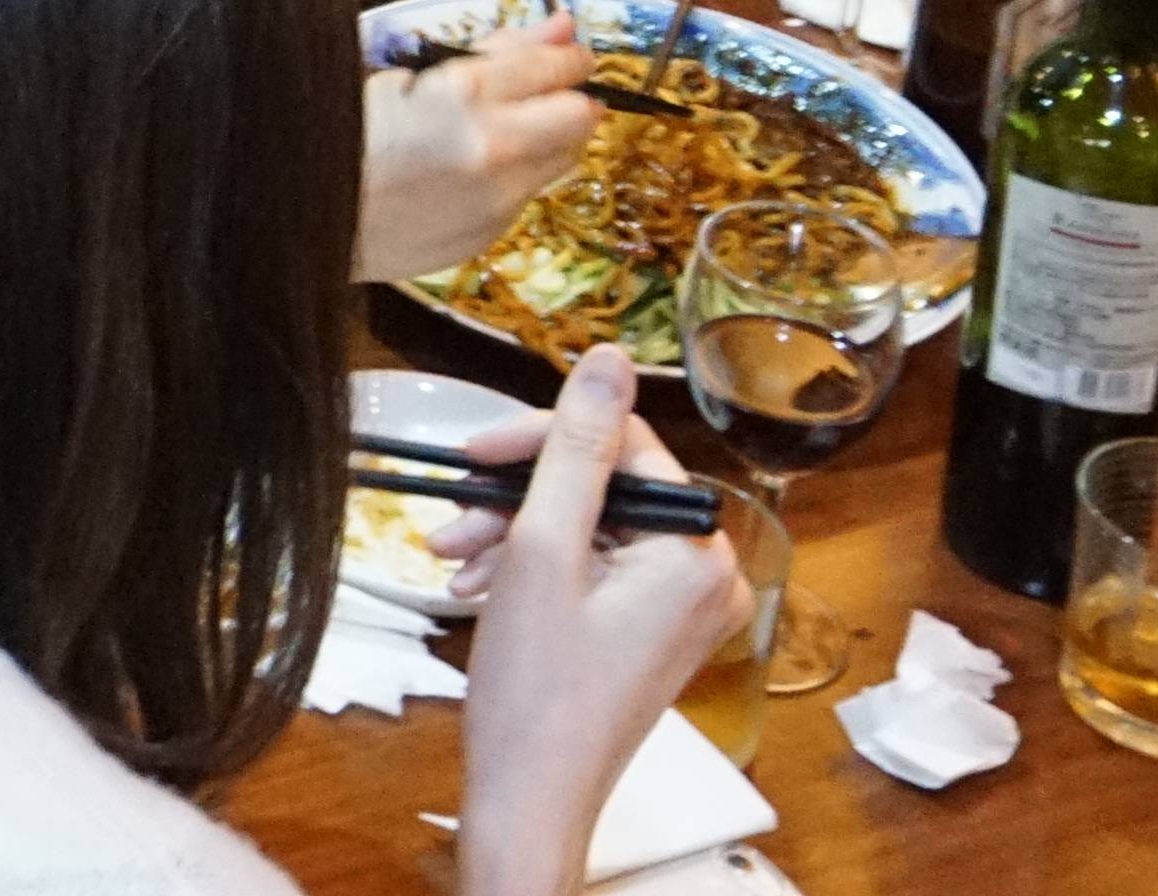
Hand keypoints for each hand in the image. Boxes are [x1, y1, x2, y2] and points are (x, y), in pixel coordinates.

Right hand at [358, 16, 598, 280]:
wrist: (302, 211)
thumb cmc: (342, 126)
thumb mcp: (412, 71)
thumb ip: (497, 49)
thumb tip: (564, 25)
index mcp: (467, 93)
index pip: (558, 68)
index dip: (569, 58)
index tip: (567, 56)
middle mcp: (496, 149)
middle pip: (581, 119)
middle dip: (570, 99)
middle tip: (542, 93)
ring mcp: (497, 200)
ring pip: (562, 161)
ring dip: (546, 139)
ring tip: (497, 132)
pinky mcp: (489, 236)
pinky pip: (524, 196)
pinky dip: (511, 177)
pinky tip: (464, 173)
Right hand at [437, 347, 757, 895]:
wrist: (531, 797)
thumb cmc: (537, 688)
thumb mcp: (544, 548)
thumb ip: (574, 447)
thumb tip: (607, 360)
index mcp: (697, 550)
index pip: (621, 445)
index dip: (538, 441)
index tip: (470, 455)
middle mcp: (706, 575)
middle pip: (602, 488)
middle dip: (518, 497)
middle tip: (452, 517)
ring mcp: (680, 609)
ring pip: (589, 528)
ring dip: (515, 533)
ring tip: (453, 558)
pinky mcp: (651, 633)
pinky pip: (593, 569)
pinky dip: (535, 569)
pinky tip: (480, 583)